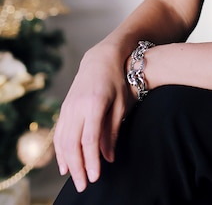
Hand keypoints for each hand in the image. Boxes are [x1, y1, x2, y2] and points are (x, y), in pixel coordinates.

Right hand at [53, 41, 133, 192]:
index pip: (90, 139)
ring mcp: (68, 106)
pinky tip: (64, 164)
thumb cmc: (116, 80)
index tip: (95, 177)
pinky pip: (58, 133)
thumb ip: (113, 131)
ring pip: (62, 140)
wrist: (101, 58)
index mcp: (93, 104)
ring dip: (67, 162)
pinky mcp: (64, 107)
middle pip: (72, 143)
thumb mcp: (121, 103)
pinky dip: (60, 151)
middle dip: (77, 167)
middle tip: (84, 186)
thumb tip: (108, 158)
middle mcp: (77, 106)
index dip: (91, 160)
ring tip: (75, 179)